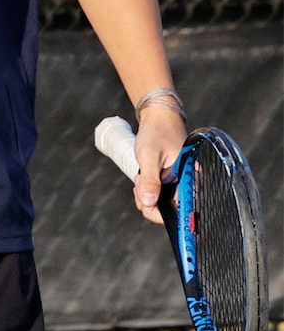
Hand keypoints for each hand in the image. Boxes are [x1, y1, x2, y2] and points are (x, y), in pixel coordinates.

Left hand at [131, 98, 185, 224]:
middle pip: (167, 209)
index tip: (144, 200)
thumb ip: (150, 181)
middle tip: (140, 182)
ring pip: (160, 202)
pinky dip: (147, 189)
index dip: (158, 212)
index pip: (180, 211)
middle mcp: (189, 182)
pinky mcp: (174, 179)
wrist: (158, 118)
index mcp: (191, 178)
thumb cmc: (157, 133)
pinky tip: (144, 177)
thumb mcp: (149, 157)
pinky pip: (159, 193)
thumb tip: (149, 202)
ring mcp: (181, 181)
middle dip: (147, 200)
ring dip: (145, 193)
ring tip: (142, 176)